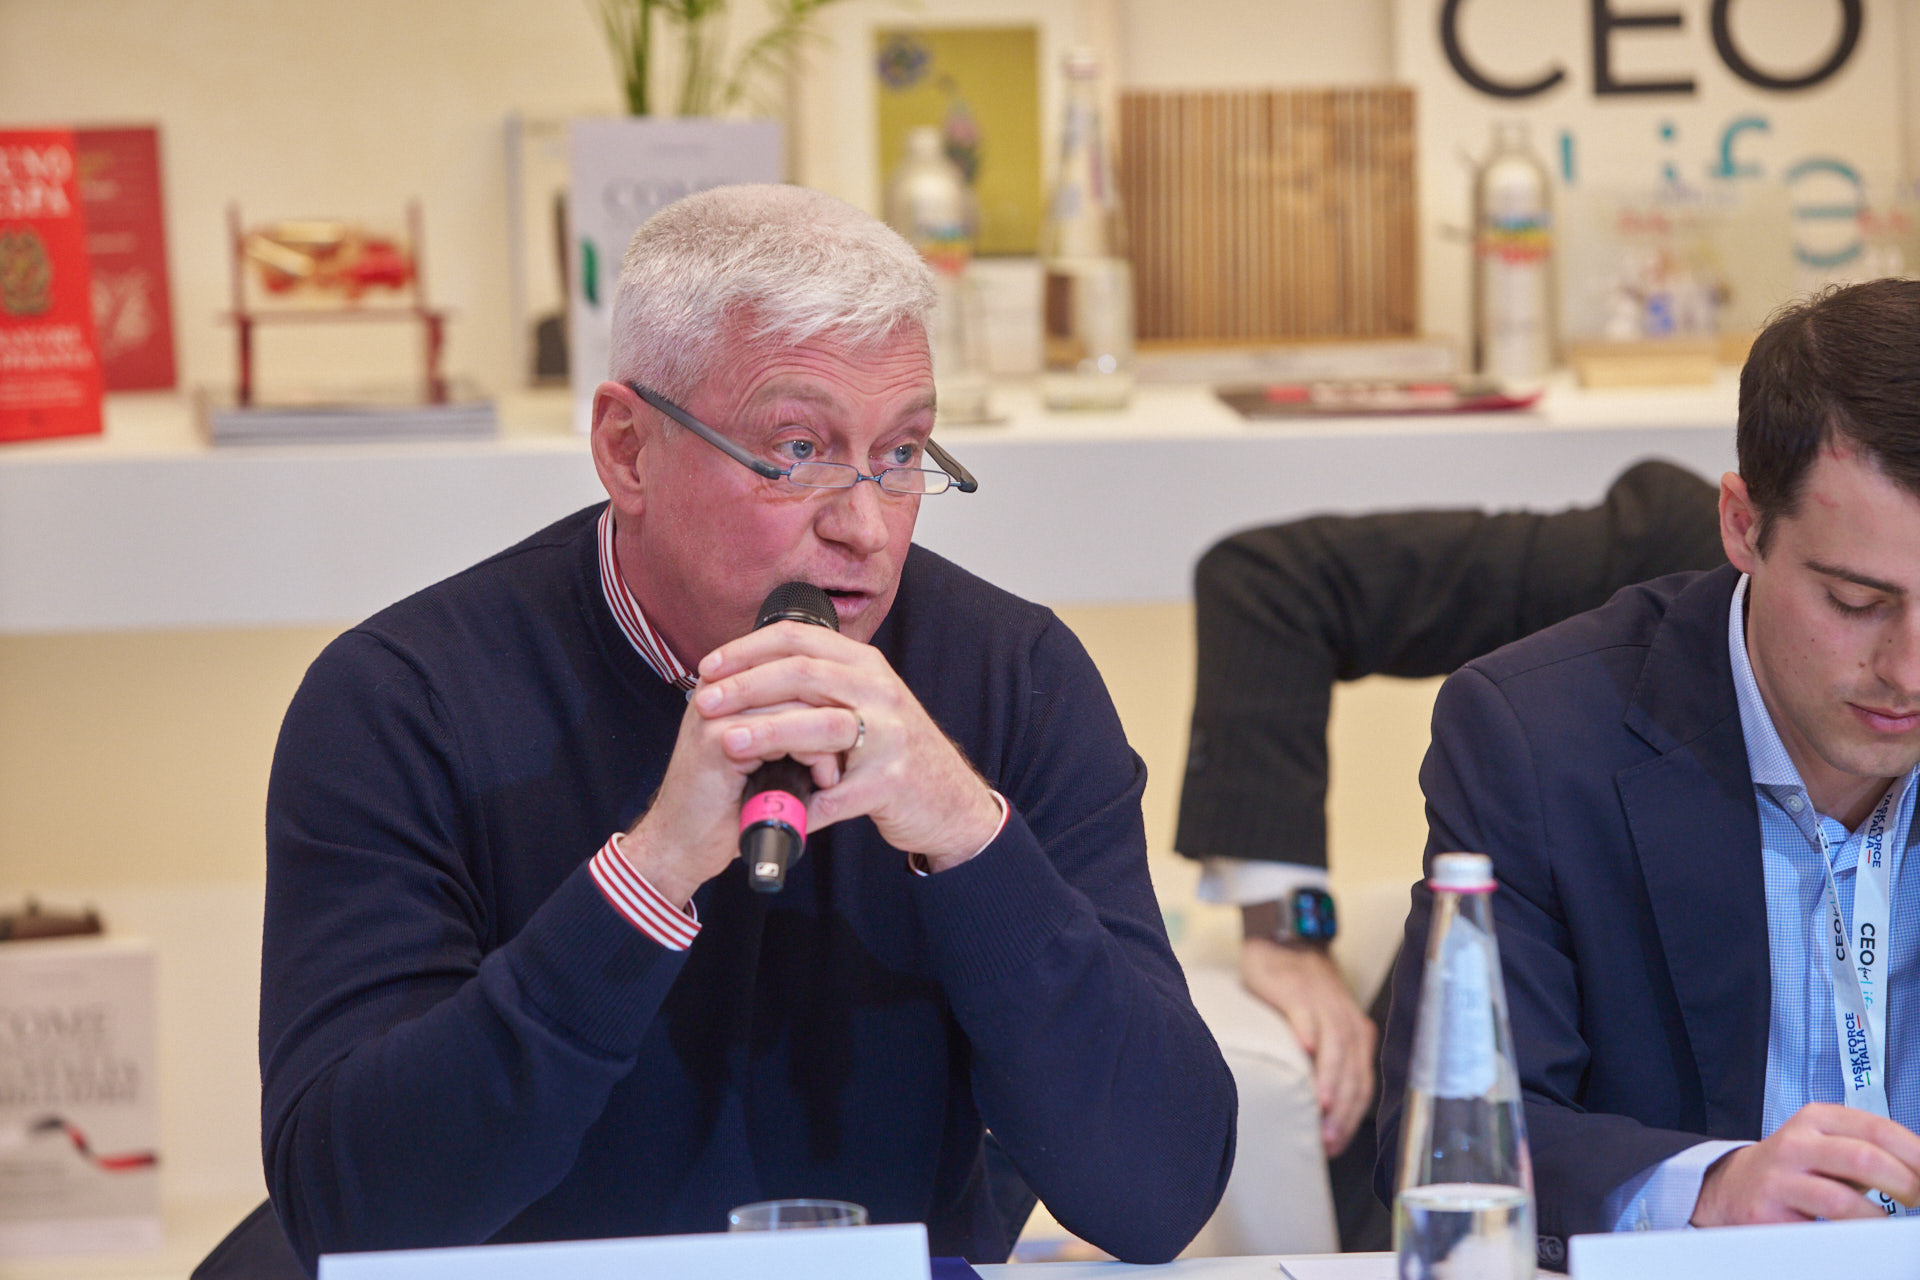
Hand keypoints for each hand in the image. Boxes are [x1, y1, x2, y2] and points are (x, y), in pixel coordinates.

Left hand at [691, 621, 1001, 869]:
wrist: (949, 798)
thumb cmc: (891, 750)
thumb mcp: (863, 700)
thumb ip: (819, 683)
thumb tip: (747, 672)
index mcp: (864, 665)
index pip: (798, 638)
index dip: (746, 650)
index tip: (708, 668)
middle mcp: (880, 690)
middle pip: (804, 673)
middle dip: (746, 686)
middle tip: (705, 702)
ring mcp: (890, 735)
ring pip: (822, 725)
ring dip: (770, 733)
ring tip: (729, 743)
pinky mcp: (892, 781)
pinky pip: (838, 792)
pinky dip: (801, 800)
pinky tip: (771, 805)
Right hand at [1239, 933, 1374, 1155]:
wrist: (1287, 941)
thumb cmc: (1303, 995)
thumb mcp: (1326, 1028)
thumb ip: (1330, 1062)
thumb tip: (1322, 1115)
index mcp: (1357, 1036)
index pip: (1362, 1084)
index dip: (1351, 1118)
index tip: (1333, 1145)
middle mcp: (1347, 1021)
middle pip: (1352, 1070)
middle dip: (1343, 1108)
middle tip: (1327, 1138)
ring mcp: (1322, 1003)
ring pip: (1335, 1045)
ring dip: (1330, 1077)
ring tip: (1320, 1106)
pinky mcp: (1296, 988)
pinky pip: (1306, 1011)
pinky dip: (1308, 1029)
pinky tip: (1303, 1049)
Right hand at [1690, 1102, 1919, 1225]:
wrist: (1733, 1187)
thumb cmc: (1798, 1168)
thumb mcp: (1830, 1145)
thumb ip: (1872, 1150)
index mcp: (1816, 1119)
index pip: (1878, 1129)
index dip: (1916, 1154)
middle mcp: (1795, 1144)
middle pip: (1863, 1159)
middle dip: (1905, 1185)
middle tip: (1917, 1199)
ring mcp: (1779, 1179)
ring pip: (1841, 1201)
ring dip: (1877, 1219)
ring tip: (1885, 1224)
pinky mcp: (1768, 1214)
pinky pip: (1818, 1233)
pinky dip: (1847, 1241)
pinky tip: (1855, 1238)